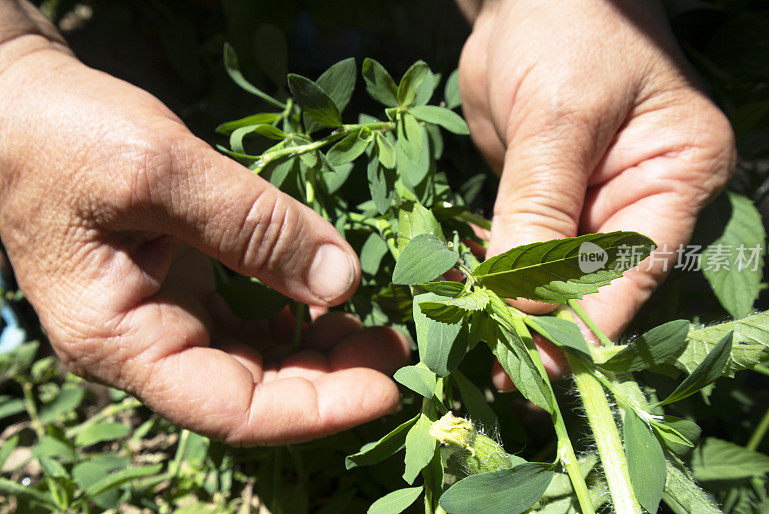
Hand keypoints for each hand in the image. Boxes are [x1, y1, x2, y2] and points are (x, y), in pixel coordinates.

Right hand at [0, 36, 408, 444]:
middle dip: (330, 379)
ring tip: (377, 326)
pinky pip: (246, 321)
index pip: (233, 410)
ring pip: (254, 361)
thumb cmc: (64, 136)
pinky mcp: (180, 284)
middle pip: (252, 393)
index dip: (317, 409)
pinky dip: (294, 315)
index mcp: (122, 341)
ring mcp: (162, 317)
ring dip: (319, 351)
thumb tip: (343, 281)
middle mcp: (143, 344)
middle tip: (398, 348)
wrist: (18, 104)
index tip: (387, 385)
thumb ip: (254, 229)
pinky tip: (329, 298)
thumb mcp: (162, 174)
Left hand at [458, 0, 734, 380]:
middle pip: (591, 285)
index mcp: (676, 179)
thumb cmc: (566, 25)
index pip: (632, 274)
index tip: (531, 368)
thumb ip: (542, 208)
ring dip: (506, 303)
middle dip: (538, 322)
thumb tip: (523, 303)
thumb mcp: (558, 117)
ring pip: (549, 274)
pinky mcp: (546, 198)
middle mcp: (639, 201)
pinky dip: (487, 270)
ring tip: (461, 337)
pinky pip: (518, 247)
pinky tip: (453, 292)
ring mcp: (590, 202)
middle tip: (485, 364)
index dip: (581, 327)